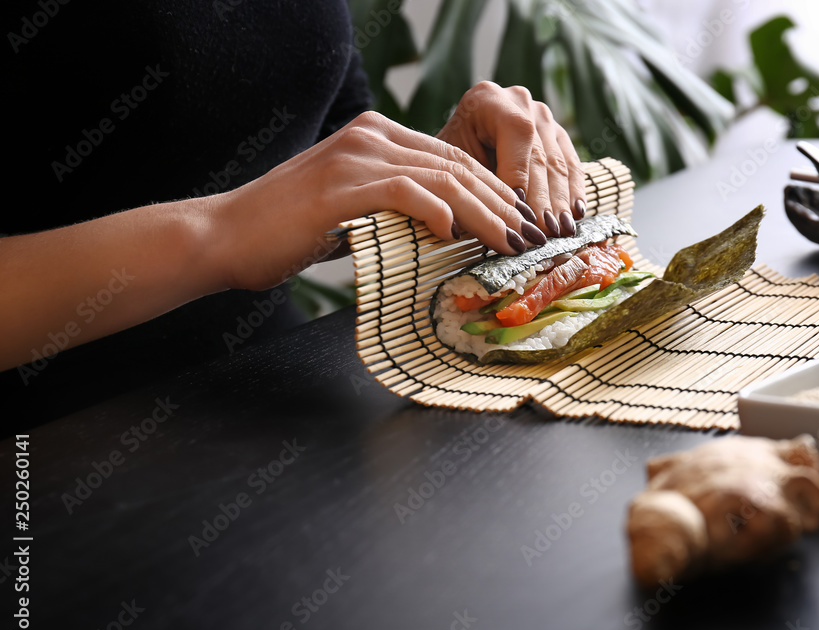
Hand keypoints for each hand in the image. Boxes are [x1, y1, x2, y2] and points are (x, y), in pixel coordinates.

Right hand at [209, 110, 545, 291]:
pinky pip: (406, 192)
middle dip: (502, 204)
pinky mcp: (342, 185)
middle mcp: (371, 137)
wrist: (226, 237)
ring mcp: (356, 156)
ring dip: (485, 213)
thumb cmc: (286, 233)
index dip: (494, 192)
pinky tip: (458, 235)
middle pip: (457, 166)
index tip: (521, 224)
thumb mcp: (352, 214)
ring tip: (511, 243)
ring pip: (442, 178)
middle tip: (532, 237)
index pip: (453, 160)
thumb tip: (446, 234)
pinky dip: (439, 212)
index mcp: (376, 138)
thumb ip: (395, 212)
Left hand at [437, 82, 587, 238]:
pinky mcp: (557, 134)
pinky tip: (576, 213)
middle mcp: (520, 101)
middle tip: (545, 231)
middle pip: (539, 153)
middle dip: (543, 197)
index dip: (521, 173)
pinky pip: (570, 164)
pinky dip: (573, 190)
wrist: (459, 142)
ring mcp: (543, 116)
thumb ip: (472, 184)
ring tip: (562, 231)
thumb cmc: (450, 157)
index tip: (520, 209)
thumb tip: (488, 220)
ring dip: (561, 201)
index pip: (517, 133)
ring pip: (557, 163)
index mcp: (489, 100)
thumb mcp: (452, 165)